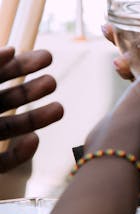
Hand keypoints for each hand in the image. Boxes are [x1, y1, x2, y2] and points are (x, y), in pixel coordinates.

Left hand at [0, 47, 63, 171]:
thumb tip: (11, 50)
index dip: (21, 66)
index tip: (46, 57)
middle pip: (8, 99)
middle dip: (33, 90)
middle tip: (53, 82)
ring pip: (11, 128)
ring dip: (37, 119)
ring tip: (60, 109)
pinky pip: (4, 163)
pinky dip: (21, 154)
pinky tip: (34, 141)